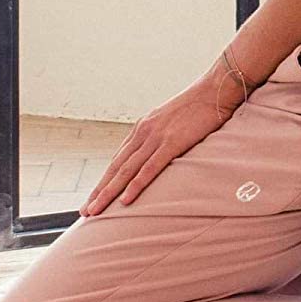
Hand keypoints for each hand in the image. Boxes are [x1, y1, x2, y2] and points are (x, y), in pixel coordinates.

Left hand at [80, 75, 235, 216]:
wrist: (215, 89)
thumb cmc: (198, 107)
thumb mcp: (172, 122)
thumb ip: (161, 137)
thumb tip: (157, 154)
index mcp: (142, 128)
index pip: (117, 160)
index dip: (104, 181)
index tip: (94, 197)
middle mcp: (143, 133)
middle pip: (115, 167)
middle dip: (99, 191)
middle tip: (85, 212)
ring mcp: (156, 138)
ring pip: (126, 170)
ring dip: (109, 192)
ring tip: (95, 211)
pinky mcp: (172, 143)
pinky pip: (150, 168)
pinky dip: (136, 185)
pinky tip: (125, 201)